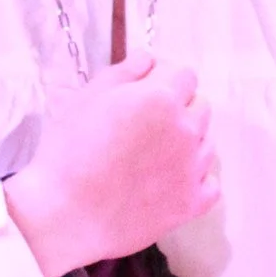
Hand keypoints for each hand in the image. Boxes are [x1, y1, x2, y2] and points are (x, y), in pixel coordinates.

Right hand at [3, 53, 216, 276]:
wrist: (65, 216)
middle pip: (200, 105)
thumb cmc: (68, 153)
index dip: (163, 79)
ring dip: (187, 142)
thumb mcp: (86, 98)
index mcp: (161, 99)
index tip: (143, 92)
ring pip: (207, 142)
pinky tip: (168, 182)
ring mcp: (193, 168)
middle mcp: (187, 129)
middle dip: (178, 108)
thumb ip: (125, 71)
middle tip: (143, 126)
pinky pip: (210, 183)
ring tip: (151, 156)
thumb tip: (149, 59)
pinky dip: (195, 180)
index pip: (184, 74)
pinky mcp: (192, 202)